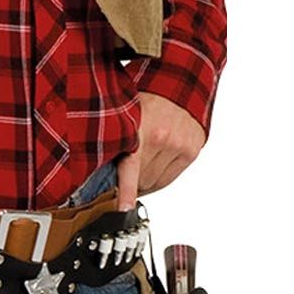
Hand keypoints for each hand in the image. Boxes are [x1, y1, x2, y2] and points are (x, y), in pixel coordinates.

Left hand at [116, 92, 205, 210]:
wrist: (176, 86)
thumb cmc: (144, 102)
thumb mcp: (123, 117)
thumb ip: (116, 142)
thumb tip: (102, 173)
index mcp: (139, 130)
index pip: (131, 167)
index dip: (126, 190)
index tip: (124, 208)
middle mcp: (161, 138)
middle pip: (141, 181)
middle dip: (131, 179)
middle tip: (125, 168)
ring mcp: (179, 145)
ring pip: (155, 182)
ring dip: (145, 179)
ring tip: (142, 162)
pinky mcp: (191, 150)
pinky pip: (170, 178)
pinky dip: (160, 177)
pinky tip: (156, 163)